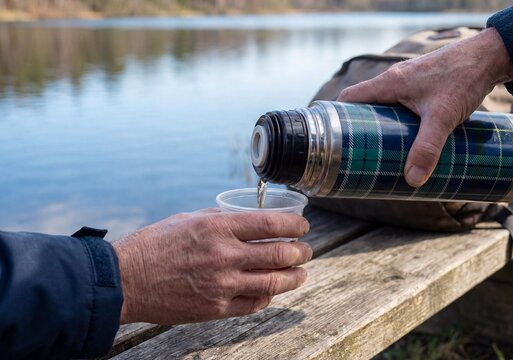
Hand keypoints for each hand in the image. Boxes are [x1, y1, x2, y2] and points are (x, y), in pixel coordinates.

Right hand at [113, 208, 311, 324]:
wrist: (126, 279)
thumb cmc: (156, 244)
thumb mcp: (190, 219)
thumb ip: (223, 220)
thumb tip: (252, 219)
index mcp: (218, 228)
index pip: (271, 223)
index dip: (295, 224)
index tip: (303, 226)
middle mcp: (224, 256)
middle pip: (280, 254)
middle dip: (301, 252)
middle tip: (307, 250)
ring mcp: (222, 285)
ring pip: (273, 282)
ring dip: (294, 277)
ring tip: (301, 273)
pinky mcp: (216, 308)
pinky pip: (254, 304)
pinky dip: (268, 296)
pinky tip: (273, 290)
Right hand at [338, 28, 512, 186]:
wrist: (490, 57)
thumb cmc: (463, 78)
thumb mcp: (443, 117)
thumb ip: (428, 148)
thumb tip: (413, 180)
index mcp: (389, 83)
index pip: (349, 99)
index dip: (337, 119)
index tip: (336, 142)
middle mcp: (395, 80)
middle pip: (365, 106)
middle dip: (361, 131)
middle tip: (360, 157)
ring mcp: (410, 83)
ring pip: (386, 107)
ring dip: (382, 127)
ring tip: (383, 154)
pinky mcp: (425, 86)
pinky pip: (402, 106)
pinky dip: (400, 122)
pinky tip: (410, 139)